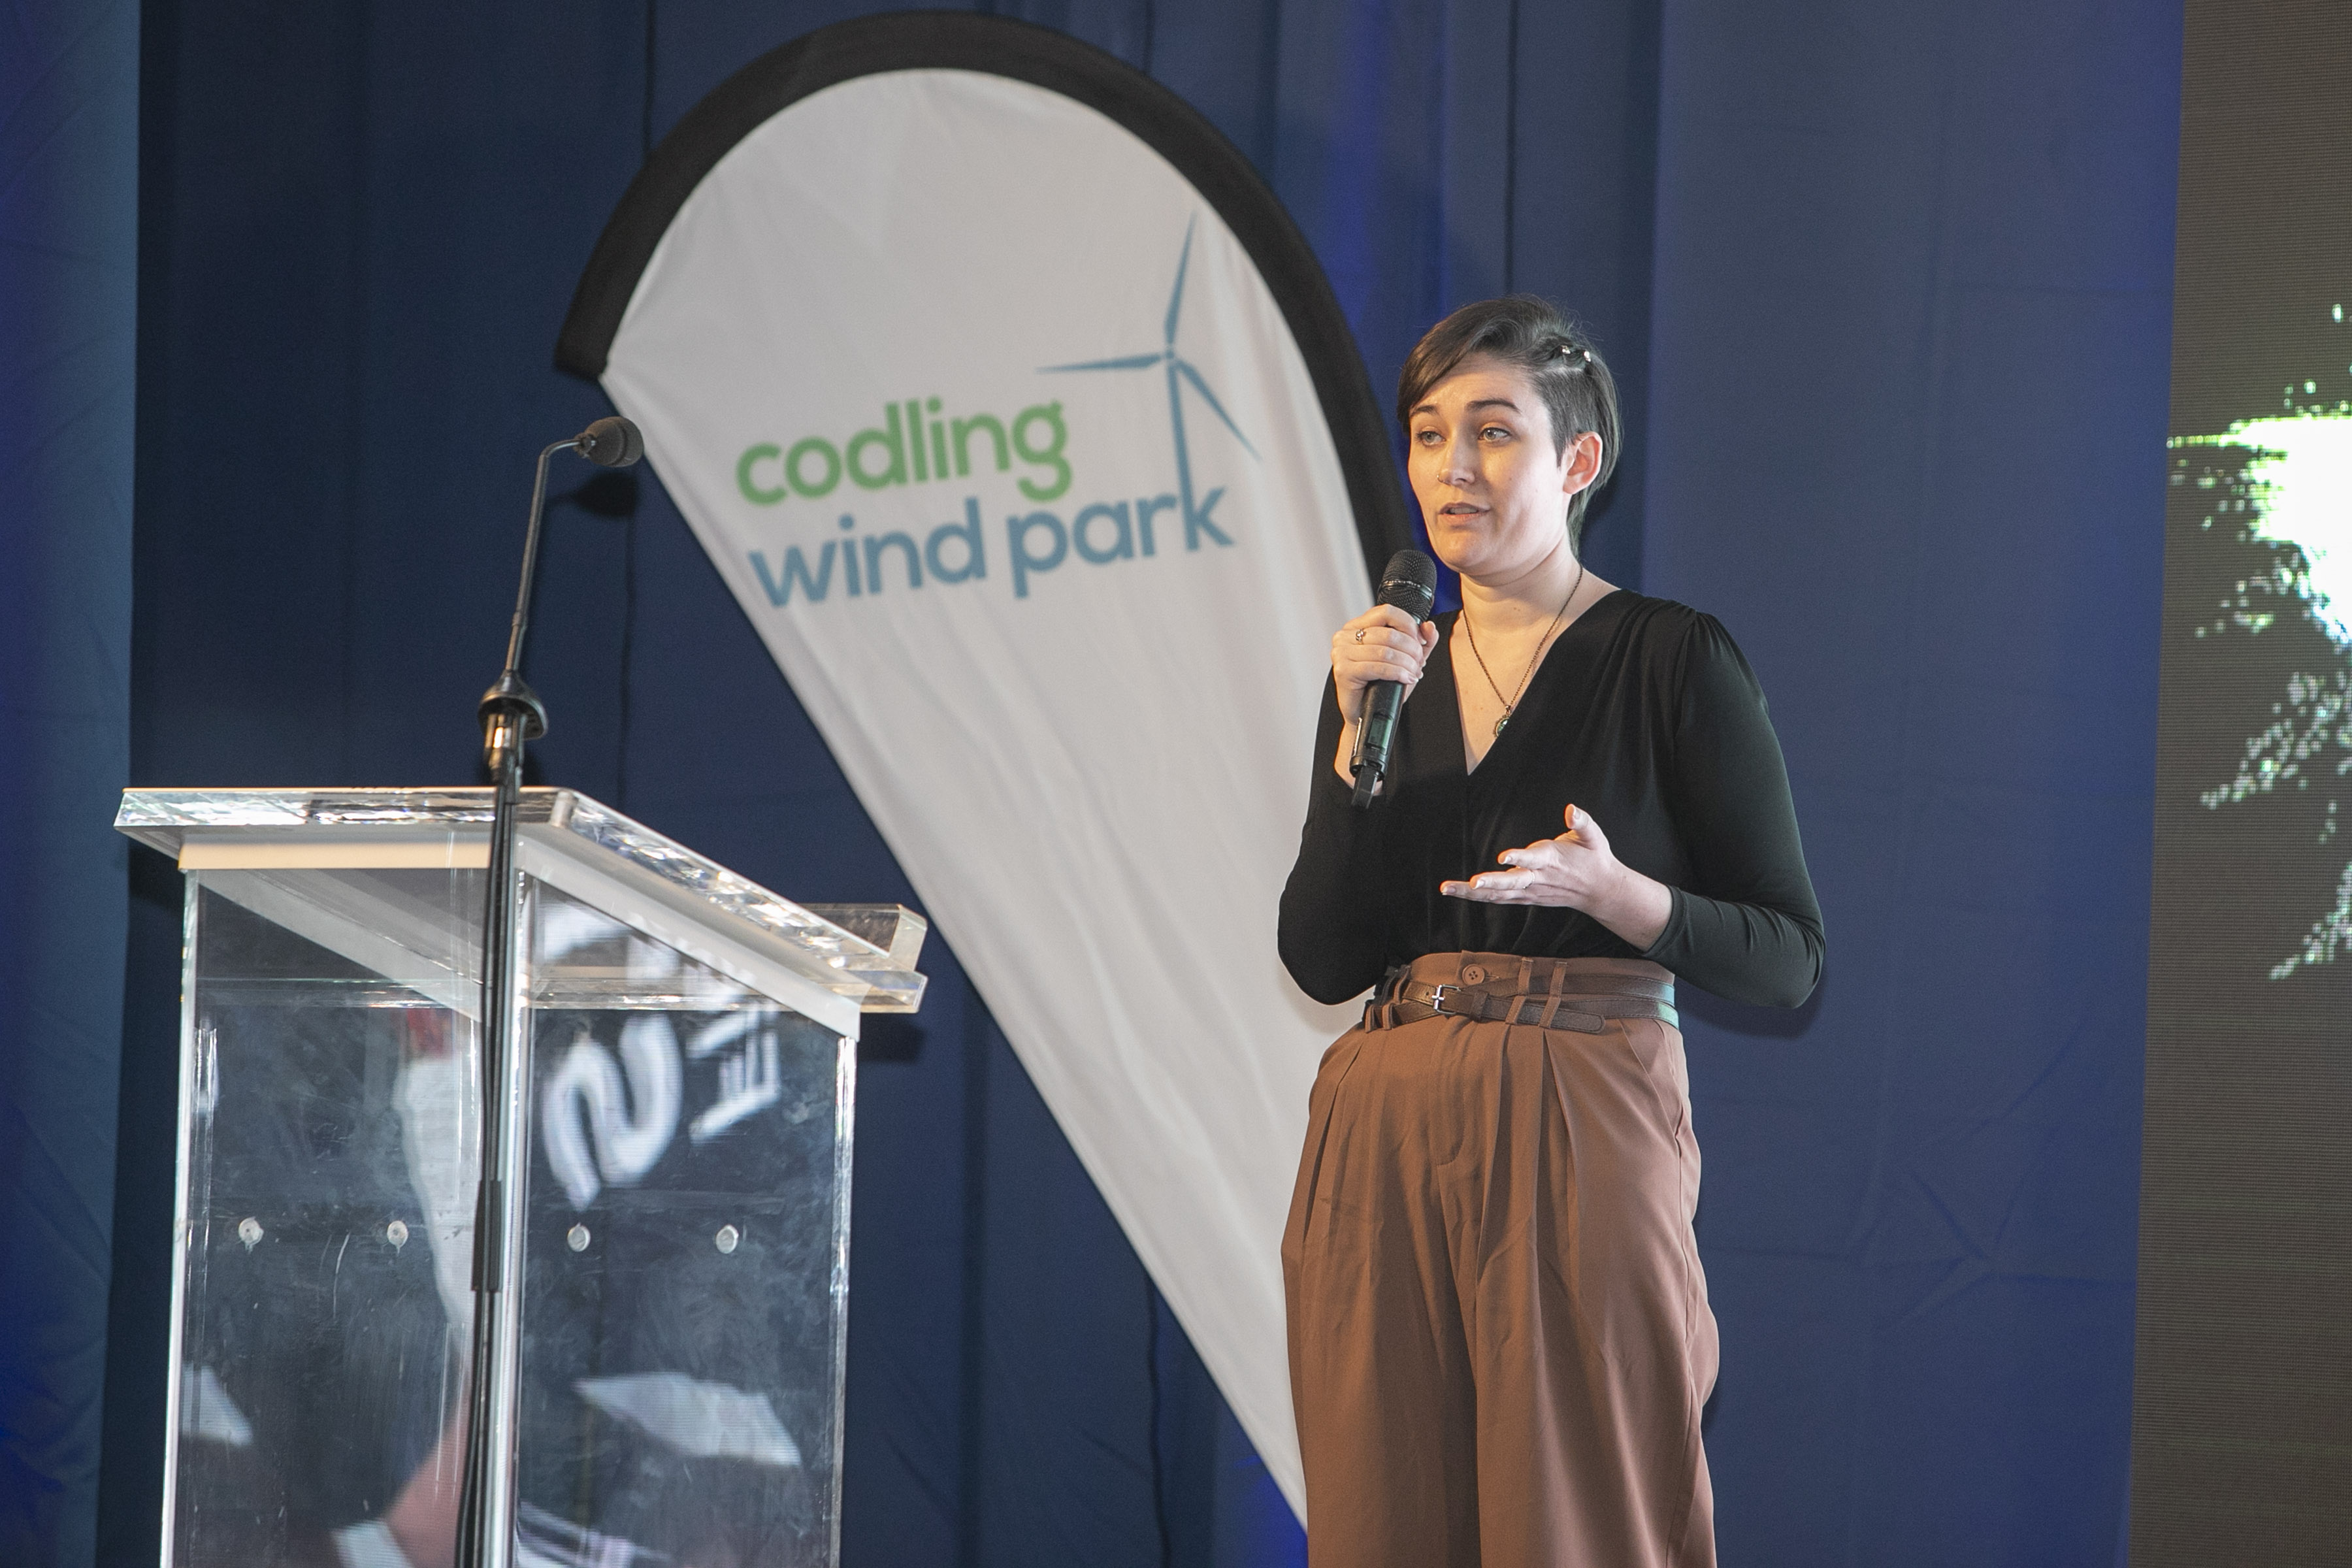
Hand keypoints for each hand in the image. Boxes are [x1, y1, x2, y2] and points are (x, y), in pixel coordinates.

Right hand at [1332, 605, 1439, 721]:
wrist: (1366, 713)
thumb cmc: (1381, 685)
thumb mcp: (1406, 659)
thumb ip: (1421, 641)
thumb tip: (1429, 626)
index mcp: (1356, 626)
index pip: (1387, 611)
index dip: (1408, 625)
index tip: (1420, 641)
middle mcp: (1345, 636)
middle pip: (1389, 633)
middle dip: (1411, 649)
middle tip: (1418, 663)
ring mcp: (1341, 653)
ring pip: (1385, 651)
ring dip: (1406, 663)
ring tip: (1413, 672)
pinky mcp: (1343, 671)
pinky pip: (1378, 667)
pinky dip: (1397, 673)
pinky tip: (1406, 679)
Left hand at [1439, 804, 1672, 949]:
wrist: (1600, 890)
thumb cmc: (1594, 858)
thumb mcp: (1594, 836)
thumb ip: (1582, 822)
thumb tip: (1571, 809)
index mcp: (1552, 859)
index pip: (1533, 858)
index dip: (1519, 857)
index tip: (1503, 857)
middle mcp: (1539, 878)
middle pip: (1512, 883)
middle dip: (1491, 883)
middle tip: (1473, 882)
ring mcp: (1532, 891)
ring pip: (1499, 894)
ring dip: (1472, 893)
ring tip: (1448, 888)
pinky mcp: (1527, 898)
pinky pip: (1500, 899)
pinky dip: (1480, 897)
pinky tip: (1460, 893)